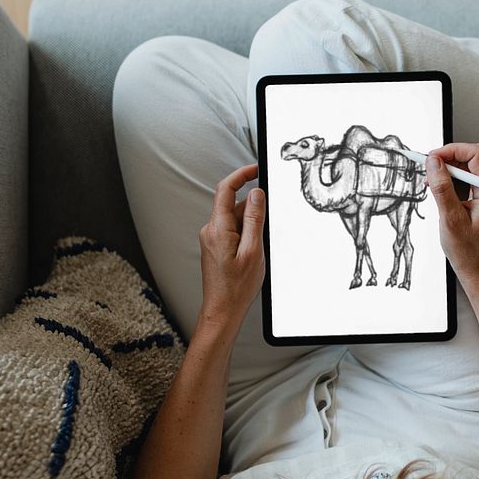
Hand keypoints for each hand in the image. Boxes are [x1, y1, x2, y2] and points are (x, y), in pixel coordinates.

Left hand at [198, 163, 265, 329]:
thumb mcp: (253, 251)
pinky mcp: (215, 246)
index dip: (241, 174)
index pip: (226, 189)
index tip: (256, 168)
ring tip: (259, 248)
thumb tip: (256, 194)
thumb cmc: (237, 287)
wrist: (222, 310)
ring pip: (234, 218)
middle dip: (252, 208)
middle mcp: (210, 230)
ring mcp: (211, 238)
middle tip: (268, 223)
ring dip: (250, 224)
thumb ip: (254, 219)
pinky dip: (245, 233)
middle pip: (232, 204)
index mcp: (218, 229)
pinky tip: (253, 251)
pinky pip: (232, 230)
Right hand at [425, 142, 478, 287]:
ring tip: (433, 180)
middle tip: (432, 167)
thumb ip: (442, 188)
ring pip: (475, 163)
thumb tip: (433, 162)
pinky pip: (471, 177)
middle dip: (453, 155)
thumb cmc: (467, 252)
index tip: (431, 159)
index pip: (476, 153)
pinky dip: (455, 177)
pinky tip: (441, 190)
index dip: (452, 150)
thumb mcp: (450, 220)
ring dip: (453, 165)